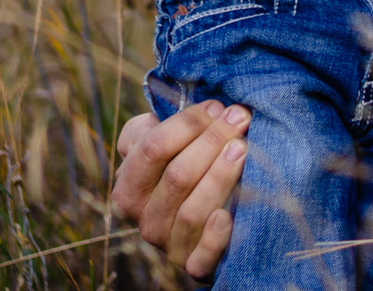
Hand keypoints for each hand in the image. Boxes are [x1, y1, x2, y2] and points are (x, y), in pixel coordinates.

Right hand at [112, 101, 248, 279]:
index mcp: (129, 186)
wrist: (193, 217)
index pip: (154, 149)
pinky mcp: (194, 266)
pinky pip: (201, 257)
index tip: (217, 106)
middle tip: (241, 118)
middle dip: (212, 141)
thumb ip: (151, 127)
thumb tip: (175, 111)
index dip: (188, 123)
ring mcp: (169, 245)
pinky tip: (229, 215)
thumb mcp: (155, 144)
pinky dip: (215, 237)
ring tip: (243, 148)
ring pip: (193, 211)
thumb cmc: (178, 165)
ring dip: (220, 177)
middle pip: (178, 177)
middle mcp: (144, 219)